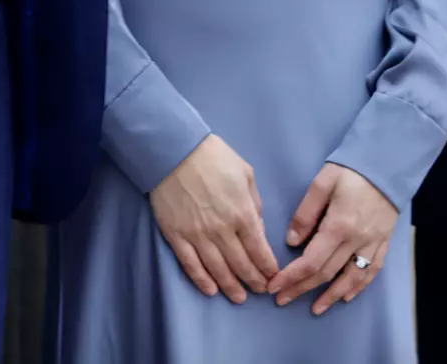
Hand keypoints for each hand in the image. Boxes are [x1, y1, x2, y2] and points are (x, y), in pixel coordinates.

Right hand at [150, 135, 277, 303]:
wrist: (173, 148)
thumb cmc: (213, 156)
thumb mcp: (245, 172)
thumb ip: (255, 202)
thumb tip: (259, 228)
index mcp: (242, 213)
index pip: (259, 250)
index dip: (268, 267)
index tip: (273, 276)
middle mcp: (222, 229)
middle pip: (241, 265)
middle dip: (254, 281)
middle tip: (260, 290)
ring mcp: (197, 235)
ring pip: (218, 270)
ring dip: (231, 287)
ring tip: (239, 297)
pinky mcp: (176, 236)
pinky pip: (191, 265)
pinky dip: (201, 281)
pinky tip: (210, 290)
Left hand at [268, 164, 398, 313]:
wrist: (385, 166)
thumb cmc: (349, 171)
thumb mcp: (321, 184)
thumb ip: (305, 214)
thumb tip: (291, 242)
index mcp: (338, 226)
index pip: (311, 261)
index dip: (292, 277)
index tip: (274, 286)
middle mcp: (356, 242)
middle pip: (326, 273)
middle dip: (302, 288)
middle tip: (282, 299)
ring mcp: (372, 245)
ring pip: (350, 279)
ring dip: (331, 296)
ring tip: (314, 308)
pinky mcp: (383, 245)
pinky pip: (371, 273)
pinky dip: (358, 287)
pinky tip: (346, 296)